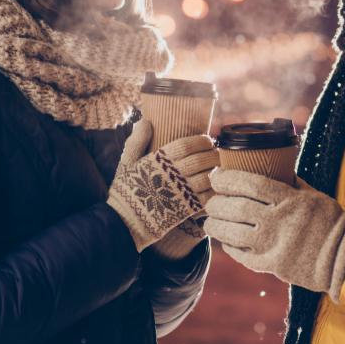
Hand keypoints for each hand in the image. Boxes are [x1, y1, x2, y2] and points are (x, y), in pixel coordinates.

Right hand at [107, 119, 217, 251]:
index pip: (187, 145)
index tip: (207, 140)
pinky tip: (216, 187)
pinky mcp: (187, 209)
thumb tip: (145, 121)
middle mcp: (172, 175)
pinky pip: (208, 197)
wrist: (126, 223)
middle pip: (201, 159)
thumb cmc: (126, 190)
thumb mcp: (126, 163)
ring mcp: (181, 193)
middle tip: (216, 152)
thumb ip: (136, 141)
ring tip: (219, 168)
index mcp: (159, 161)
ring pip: (208, 177)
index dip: (201, 140)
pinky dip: (215, 190)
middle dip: (213, 153)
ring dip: (217, 171)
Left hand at [204, 170, 344, 300]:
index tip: (216, 176)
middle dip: (217, 203)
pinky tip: (225, 241)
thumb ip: (292, 183)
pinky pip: (242, 255)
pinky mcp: (272, 265)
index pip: (251, 183)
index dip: (228, 178)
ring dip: (216, 226)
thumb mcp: (314, 195)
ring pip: (233, 233)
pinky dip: (229, 247)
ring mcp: (274, 245)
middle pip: (237, 207)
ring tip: (210, 222)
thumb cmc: (330, 223)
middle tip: (210, 202)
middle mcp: (279, 221)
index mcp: (289, 200)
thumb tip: (275, 165)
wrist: (343, 258)